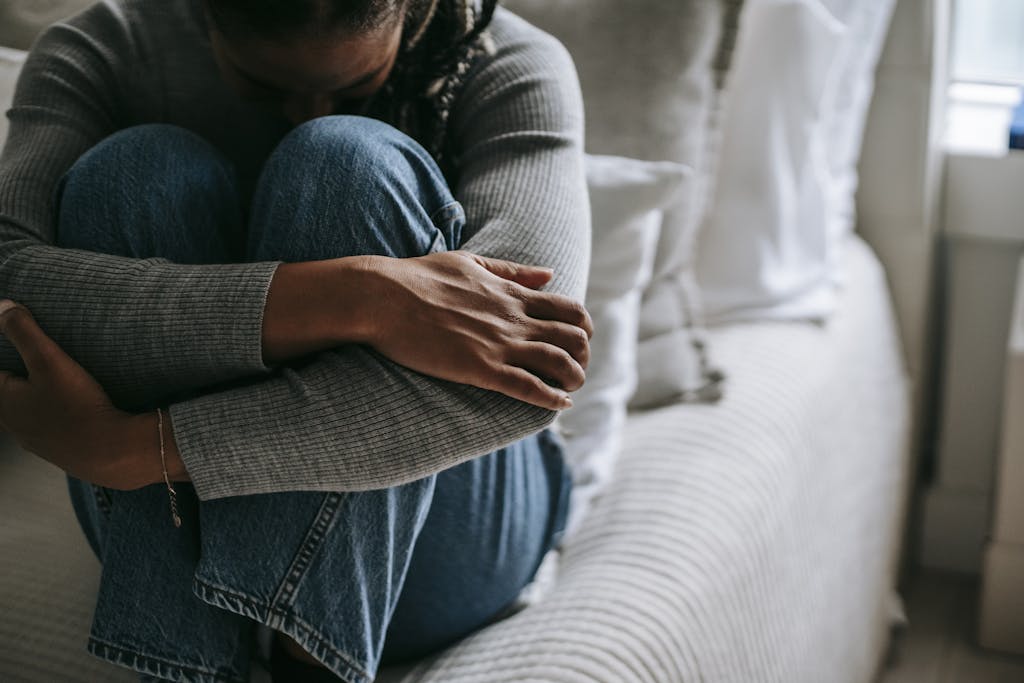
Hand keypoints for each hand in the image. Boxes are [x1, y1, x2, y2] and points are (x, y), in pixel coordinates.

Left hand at [0, 301, 158, 489]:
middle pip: (7, 394)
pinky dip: (55, 414)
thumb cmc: (76, 407)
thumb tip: (3, 307)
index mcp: (2, 401)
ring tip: (57, 383)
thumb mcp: (49, 360)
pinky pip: (48, 427)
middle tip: (38, 362)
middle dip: (18, 377)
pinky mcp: (58, 451)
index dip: (5, 356)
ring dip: (36, 398)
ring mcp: (35, 441)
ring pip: (27, 412)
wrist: (110, 453)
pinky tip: (73, 408)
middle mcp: (12, 424)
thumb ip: (23, 331)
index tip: (17, 347)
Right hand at [361, 251, 592, 410]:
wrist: (383, 297)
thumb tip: (550, 274)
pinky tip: (559, 404)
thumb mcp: (471, 262)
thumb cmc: (419, 277)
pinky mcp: (480, 369)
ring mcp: (499, 344)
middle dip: (583, 356)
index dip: (583, 328)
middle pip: (574, 338)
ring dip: (574, 379)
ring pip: (559, 363)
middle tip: (576, 368)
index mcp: (512, 294)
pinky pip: (528, 387)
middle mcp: (514, 319)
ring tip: (571, 389)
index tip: (579, 341)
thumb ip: (513, 271)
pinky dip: (550, 398)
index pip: (570, 310)